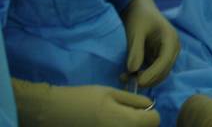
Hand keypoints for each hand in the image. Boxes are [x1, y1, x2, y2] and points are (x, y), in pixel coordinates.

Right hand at [13, 79, 158, 126]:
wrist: (52, 113)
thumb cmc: (82, 99)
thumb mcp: (110, 93)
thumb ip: (134, 100)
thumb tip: (150, 105)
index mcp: (126, 122)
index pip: (155, 121)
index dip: (150, 113)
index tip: (138, 108)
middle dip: (140, 123)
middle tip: (124, 114)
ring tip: (112, 120)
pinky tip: (104, 126)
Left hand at [121, 0, 180, 86]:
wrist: (139, 7)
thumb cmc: (138, 16)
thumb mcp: (135, 31)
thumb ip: (135, 50)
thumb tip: (132, 71)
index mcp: (171, 39)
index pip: (164, 62)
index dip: (152, 74)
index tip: (137, 82)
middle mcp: (173, 47)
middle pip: (164, 70)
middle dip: (147, 78)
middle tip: (126, 80)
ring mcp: (168, 53)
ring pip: (160, 73)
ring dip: (145, 79)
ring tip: (124, 77)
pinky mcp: (160, 56)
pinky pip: (155, 70)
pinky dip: (144, 75)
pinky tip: (129, 74)